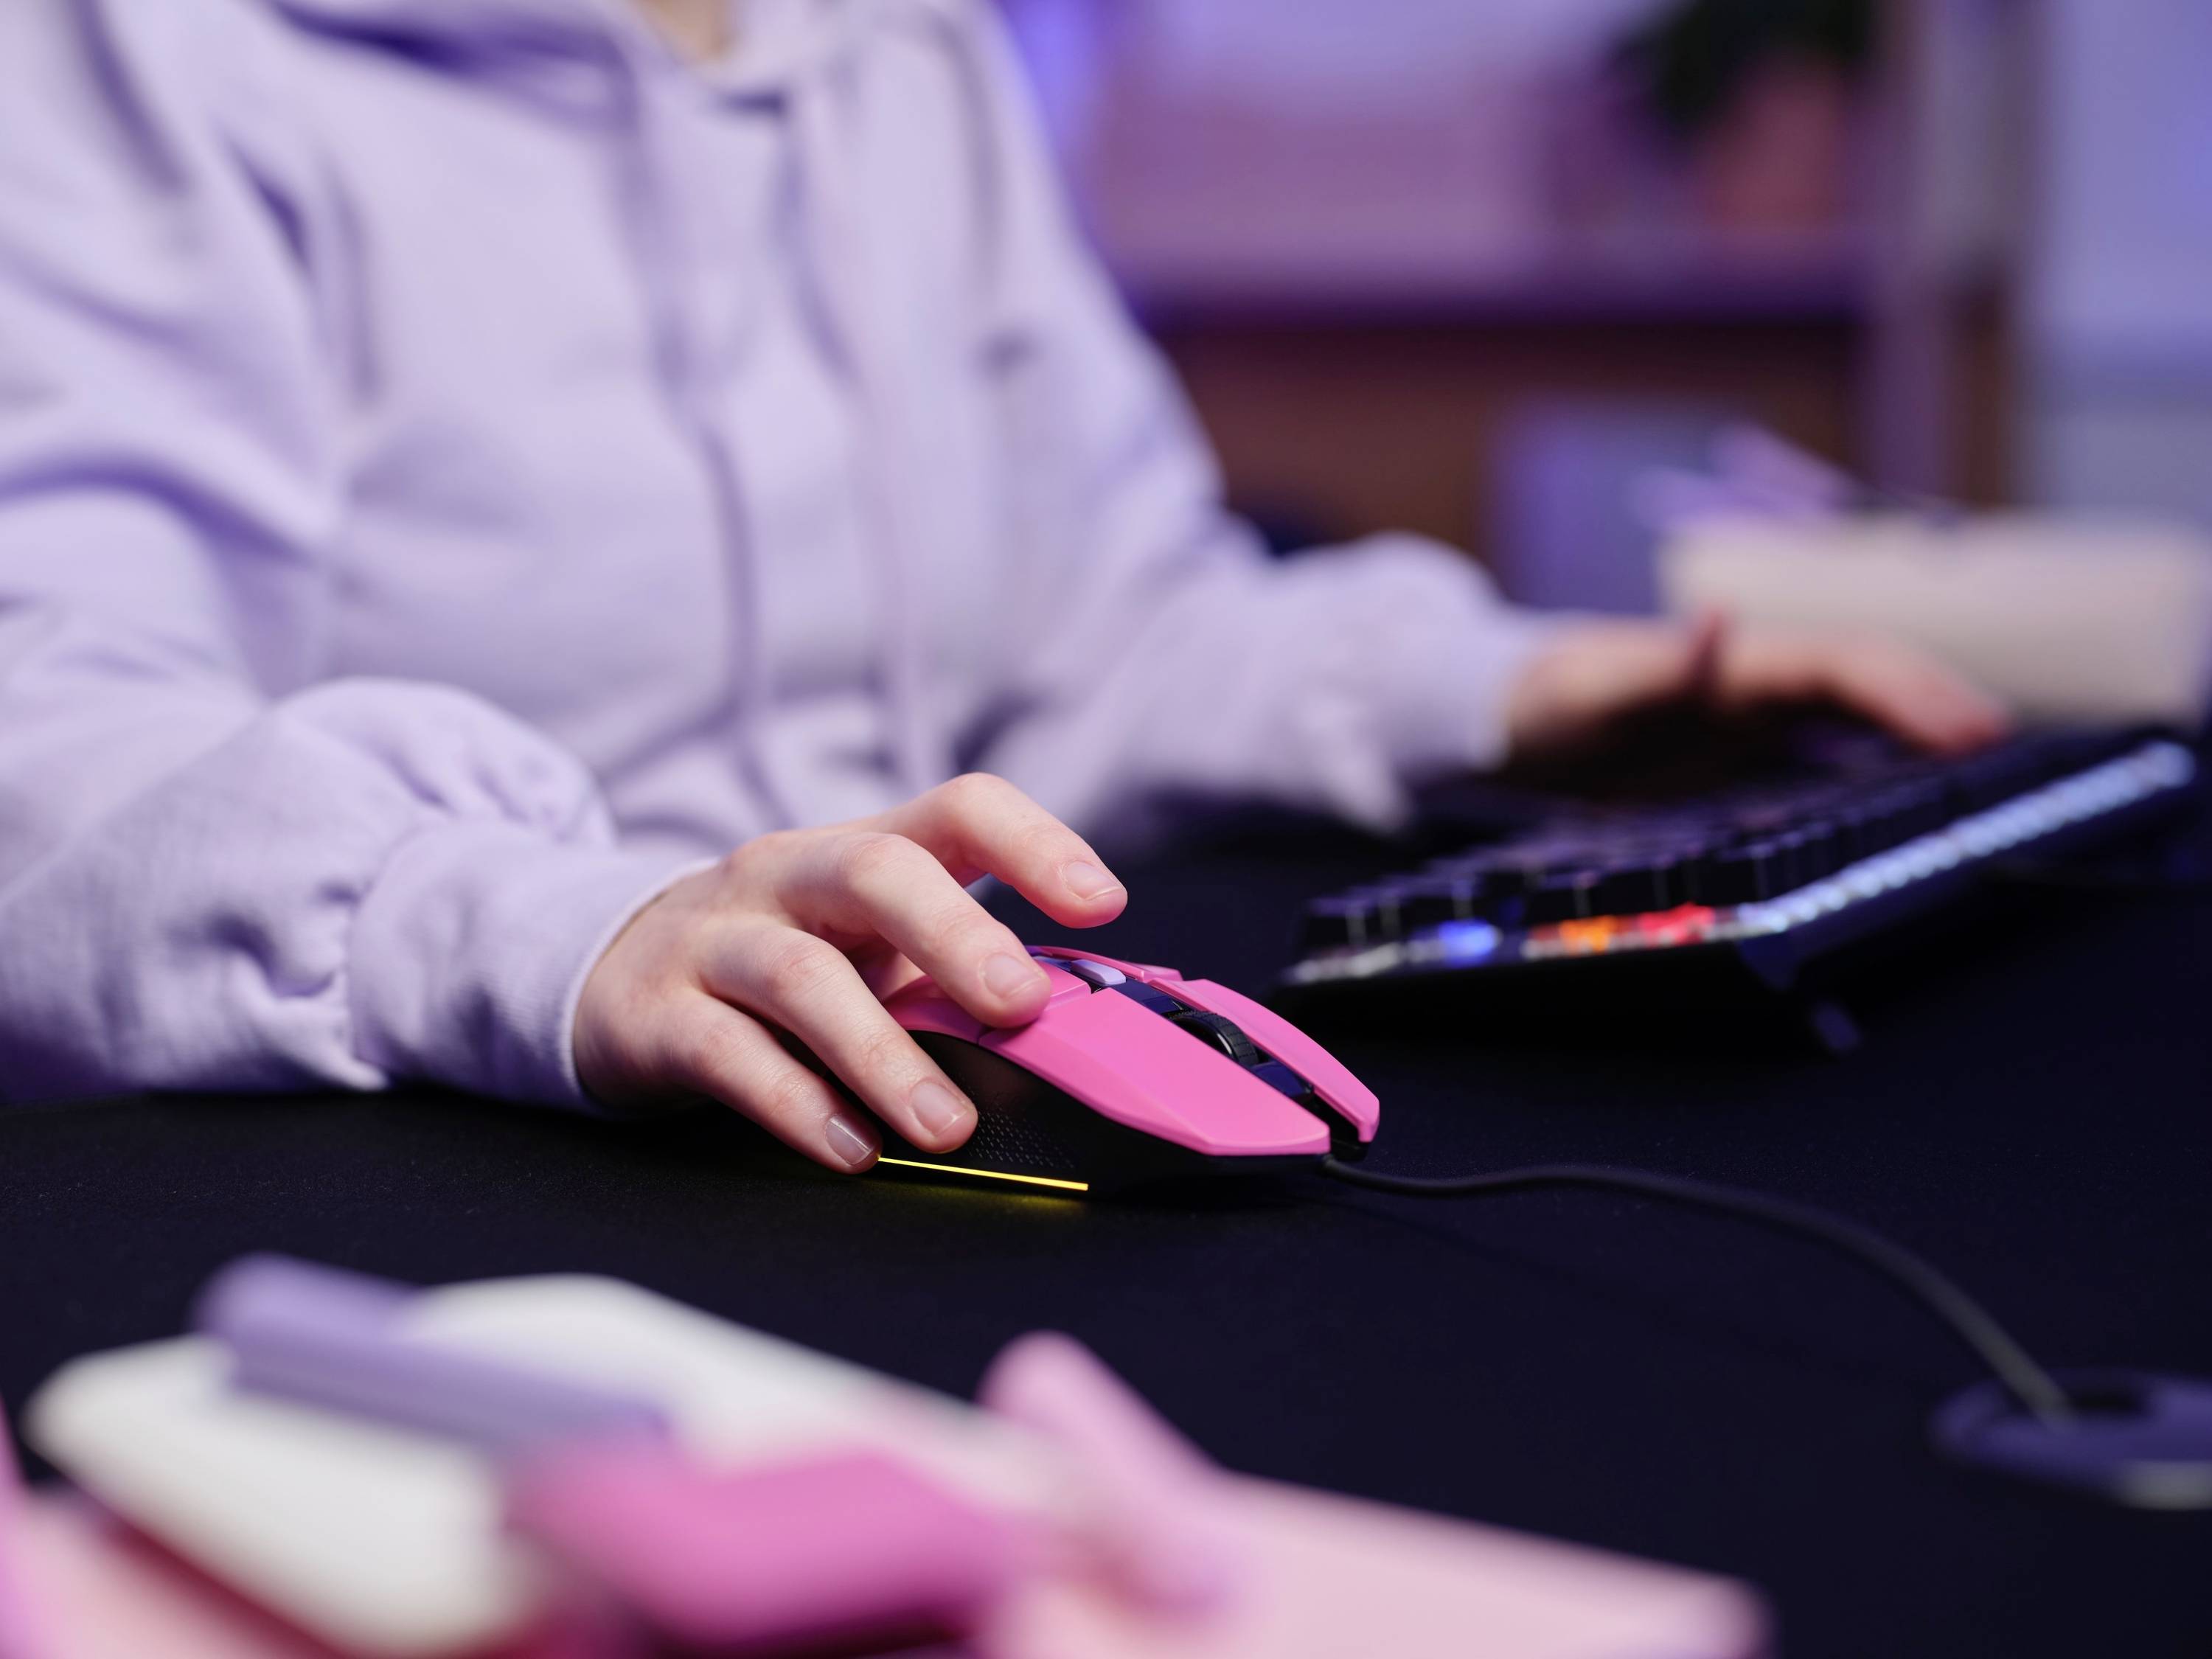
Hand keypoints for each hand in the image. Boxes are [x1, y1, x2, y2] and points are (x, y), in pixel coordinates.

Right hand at [574, 775, 1126, 1172]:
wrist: (609, 977)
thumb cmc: (781, 964)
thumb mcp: (867, 946)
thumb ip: (957, 975)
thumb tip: (1089, 1031)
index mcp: (862, 849)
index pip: (958, 810)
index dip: (1034, 845)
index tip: (1101, 905)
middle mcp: (786, 876)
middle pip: (874, 872)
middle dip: (956, 933)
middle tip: (1021, 1005)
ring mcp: (716, 940)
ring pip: (801, 976)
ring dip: (883, 1053)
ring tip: (947, 1125)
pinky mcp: (657, 1016)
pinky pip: (729, 1056)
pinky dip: (798, 1106)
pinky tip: (853, 1150)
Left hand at [1504, 612, 2011, 760]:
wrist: (1515, 714)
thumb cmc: (1550, 700)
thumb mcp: (1588, 691)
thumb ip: (1652, 667)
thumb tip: (1718, 621)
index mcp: (1736, 663)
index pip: (1844, 664)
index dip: (1909, 691)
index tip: (1966, 728)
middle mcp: (1758, 678)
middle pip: (1870, 679)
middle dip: (1937, 705)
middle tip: (2003, 750)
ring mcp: (1755, 711)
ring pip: (1859, 708)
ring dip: (1919, 727)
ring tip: (1987, 765)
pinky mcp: (1743, 744)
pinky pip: (1827, 744)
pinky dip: (1876, 757)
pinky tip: (1912, 789)